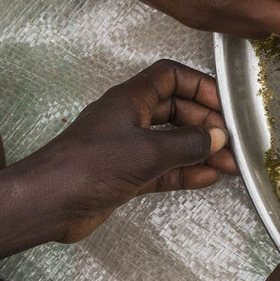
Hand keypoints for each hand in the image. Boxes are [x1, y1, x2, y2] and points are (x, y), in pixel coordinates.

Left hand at [11, 60, 237, 242]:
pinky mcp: (126, 175)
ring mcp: (128, 148)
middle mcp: (130, 119)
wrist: (48, 203)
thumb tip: (218, 137)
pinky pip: (164, 168)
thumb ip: (188, 143)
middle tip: (231, 140)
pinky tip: (208, 178)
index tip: (224, 104)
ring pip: (173, 142)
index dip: (199, 85)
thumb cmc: (92, 166)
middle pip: (177, 110)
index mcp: (130, 99)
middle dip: (206, 123)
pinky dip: (185, 172)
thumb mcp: (148, 151)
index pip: (170, 77)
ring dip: (201, 151)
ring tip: (230, 163)